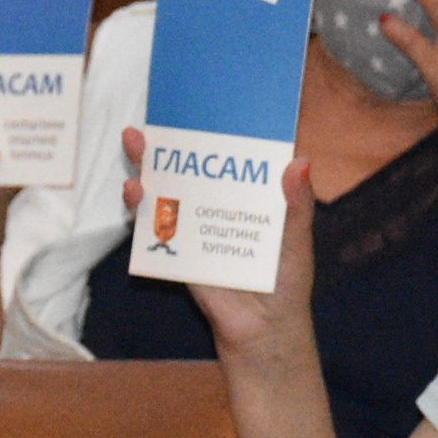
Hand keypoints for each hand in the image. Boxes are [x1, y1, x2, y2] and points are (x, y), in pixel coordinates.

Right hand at [119, 126, 317, 363]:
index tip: (204, 105)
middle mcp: (219, 207)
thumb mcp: (297, 239)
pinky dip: (143, 210)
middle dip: (171, 146)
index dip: (218, 133)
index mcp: (248, 198)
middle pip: (191, 169)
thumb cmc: (288, 283)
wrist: (264, 332)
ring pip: (169, 192)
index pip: (230, 160)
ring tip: (135, 147)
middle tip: (152, 122)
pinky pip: (157, 227)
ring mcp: (196, 228)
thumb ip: (297, 204)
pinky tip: (135, 192)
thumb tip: (301, 161)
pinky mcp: (179, 252)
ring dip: (149, 169)